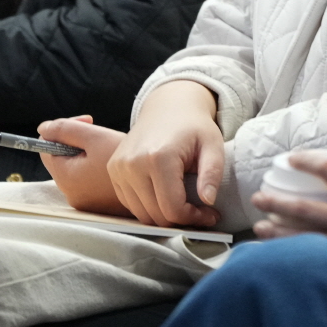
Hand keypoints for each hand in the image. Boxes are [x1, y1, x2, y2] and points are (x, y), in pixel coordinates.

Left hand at [38, 116, 129, 216]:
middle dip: (75, 144)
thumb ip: (66, 130)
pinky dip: (94, 170)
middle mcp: (71, 196)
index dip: (64, 132)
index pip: (47, 149)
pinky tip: (112, 163)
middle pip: (61, 161)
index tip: (88, 123)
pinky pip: (86, 182)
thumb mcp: (95, 137)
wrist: (159, 181)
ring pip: (74, 171)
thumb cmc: (126, 156)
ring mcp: (84, 204)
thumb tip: (42, 129)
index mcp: (67, 178)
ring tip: (108, 149)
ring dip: (85, 156)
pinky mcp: (97, 207)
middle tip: (99, 135)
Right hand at [107, 80, 224, 228]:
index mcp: (158, 158)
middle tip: (201, 211)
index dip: (194, 218)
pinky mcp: (113, 170)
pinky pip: (131, 204)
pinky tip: (166, 196)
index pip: (172, 209)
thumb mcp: (213, 145)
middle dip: (181, 220)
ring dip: (164, 216)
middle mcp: (132, 164)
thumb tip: (208, 201)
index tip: (210, 213)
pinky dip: (149, 207)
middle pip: (156, 216)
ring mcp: (119, 168)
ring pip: (142, 215)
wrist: (167, 107)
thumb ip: (212, 173)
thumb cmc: (194, 127)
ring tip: (184, 204)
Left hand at [252, 152, 326, 257]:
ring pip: (305, 238)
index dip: (307, 161)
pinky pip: (317, 260)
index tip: (290, 159)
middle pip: (306, 208)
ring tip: (260, 228)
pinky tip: (279, 257)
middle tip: (259, 197)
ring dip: (278, 232)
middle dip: (278, 202)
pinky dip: (296, 257)